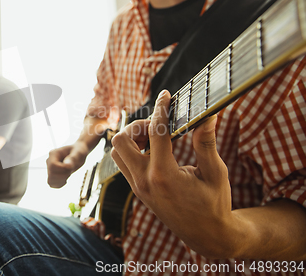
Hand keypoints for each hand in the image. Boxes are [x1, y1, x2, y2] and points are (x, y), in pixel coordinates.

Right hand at [46, 143, 88, 187]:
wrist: (77, 154)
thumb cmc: (78, 151)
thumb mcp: (79, 153)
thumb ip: (73, 158)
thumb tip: (67, 165)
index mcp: (53, 153)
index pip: (53, 165)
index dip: (63, 169)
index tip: (71, 167)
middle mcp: (49, 161)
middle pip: (51, 174)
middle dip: (64, 175)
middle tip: (71, 170)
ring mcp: (49, 169)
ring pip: (50, 181)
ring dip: (62, 180)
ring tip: (68, 173)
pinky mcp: (52, 176)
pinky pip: (53, 184)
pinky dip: (60, 184)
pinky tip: (66, 178)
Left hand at [111, 90, 238, 258]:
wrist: (206, 236)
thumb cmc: (214, 204)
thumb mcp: (215, 173)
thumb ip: (206, 143)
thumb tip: (208, 115)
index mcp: (163, 175)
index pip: (155, 133)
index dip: (161, 109)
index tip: (166, 96)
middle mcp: (144, 181)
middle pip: (121, 140)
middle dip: (137, 125)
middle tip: (159, 126)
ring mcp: (137, 187)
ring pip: (117, 152)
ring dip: (131, 138)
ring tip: (155, 137)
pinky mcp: (137, 190)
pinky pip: (123, 163)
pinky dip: (133, 150)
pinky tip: (153, 150)